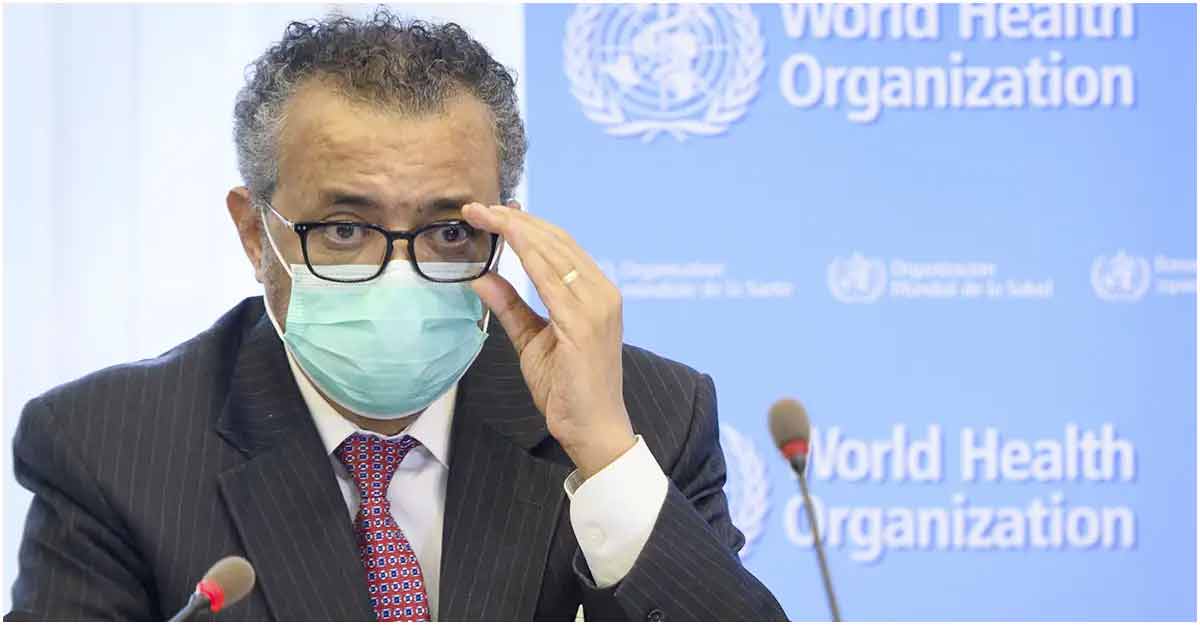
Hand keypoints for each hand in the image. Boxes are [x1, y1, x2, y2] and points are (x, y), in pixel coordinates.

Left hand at [462, 202, 634, 478]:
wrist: (592, 428)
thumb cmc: (567, 389)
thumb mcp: (532, 340)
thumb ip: (511, 307)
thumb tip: (482, 277)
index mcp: (595, 293)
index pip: (559, 246)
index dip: (524, 225)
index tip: (491, 212)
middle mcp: (602, 292)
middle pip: (556, 240)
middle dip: (515, 219)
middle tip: (478, 206)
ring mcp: (597, 306)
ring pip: (553, 251)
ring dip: (516, 228)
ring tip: (484, 215)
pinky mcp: (584, 323)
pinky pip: (551, 278)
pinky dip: (526, 253)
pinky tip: (504, 239)